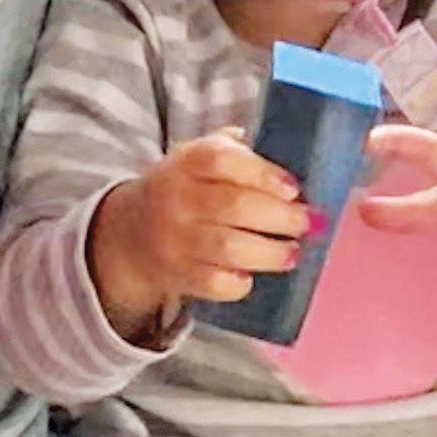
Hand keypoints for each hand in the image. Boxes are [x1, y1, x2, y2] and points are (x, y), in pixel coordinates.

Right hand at [86, 133, 308, 344]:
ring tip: (292, 253)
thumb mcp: (196, 158)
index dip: (261, 173)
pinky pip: (212, 283)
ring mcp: (173, 239)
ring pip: (227, 248)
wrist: (128, 233)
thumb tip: (287, 166)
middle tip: (307, 222)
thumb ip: (235, 152)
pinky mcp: (175, 274)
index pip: (220, 160)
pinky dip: (237, 283)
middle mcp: (175, 198)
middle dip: (280, 217)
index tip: (293, 188)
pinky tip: (251, 276)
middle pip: (233, 206)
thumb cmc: (182, 190)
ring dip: (269, 252)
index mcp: (184, 163)